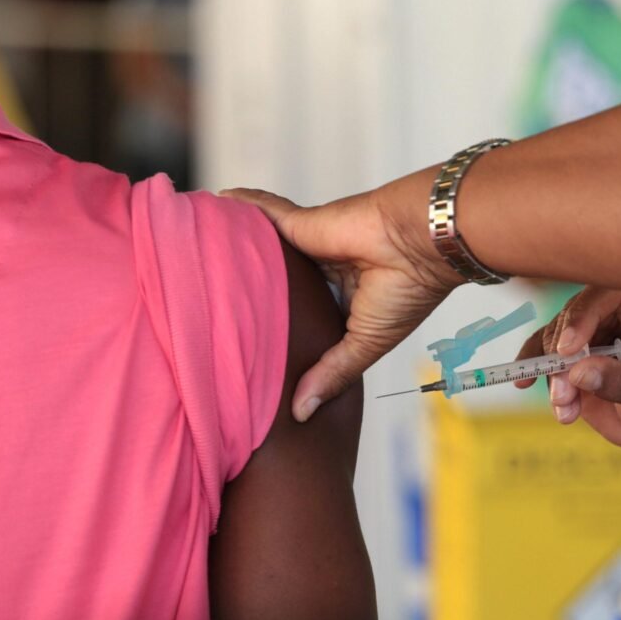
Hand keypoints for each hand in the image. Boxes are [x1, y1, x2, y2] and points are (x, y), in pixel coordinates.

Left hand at [225, 181, 458, 419]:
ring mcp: (311, 248)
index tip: (248, 353)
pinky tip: (216, 206)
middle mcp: (325, 274)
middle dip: (251, 295)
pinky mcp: (301, 225)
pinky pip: (266, 212)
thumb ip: (331, 373)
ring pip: (267, 251)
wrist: (420, 244)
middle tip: (210, 310)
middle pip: (279, 285)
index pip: (302, 318)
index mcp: (343, 302)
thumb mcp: (366, 344)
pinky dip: (243, 206)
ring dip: (240, 252)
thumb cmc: (406, 292)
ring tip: (200, 260)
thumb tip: (300, 413)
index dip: (278, 333)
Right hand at [515, 289, 620, 458]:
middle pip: (573, 316)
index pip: (607, 294)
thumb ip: (619, 381)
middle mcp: (615, 307)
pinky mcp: (570, 353)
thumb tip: (578, 374)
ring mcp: (590, 329)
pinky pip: (543, 354)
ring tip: (565, 408)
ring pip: (554, 337)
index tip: (567, 350)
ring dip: (551, 373)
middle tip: (564, 394)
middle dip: (562, 357)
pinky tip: (522, 383)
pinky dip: (535, 372)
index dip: (582, 317)